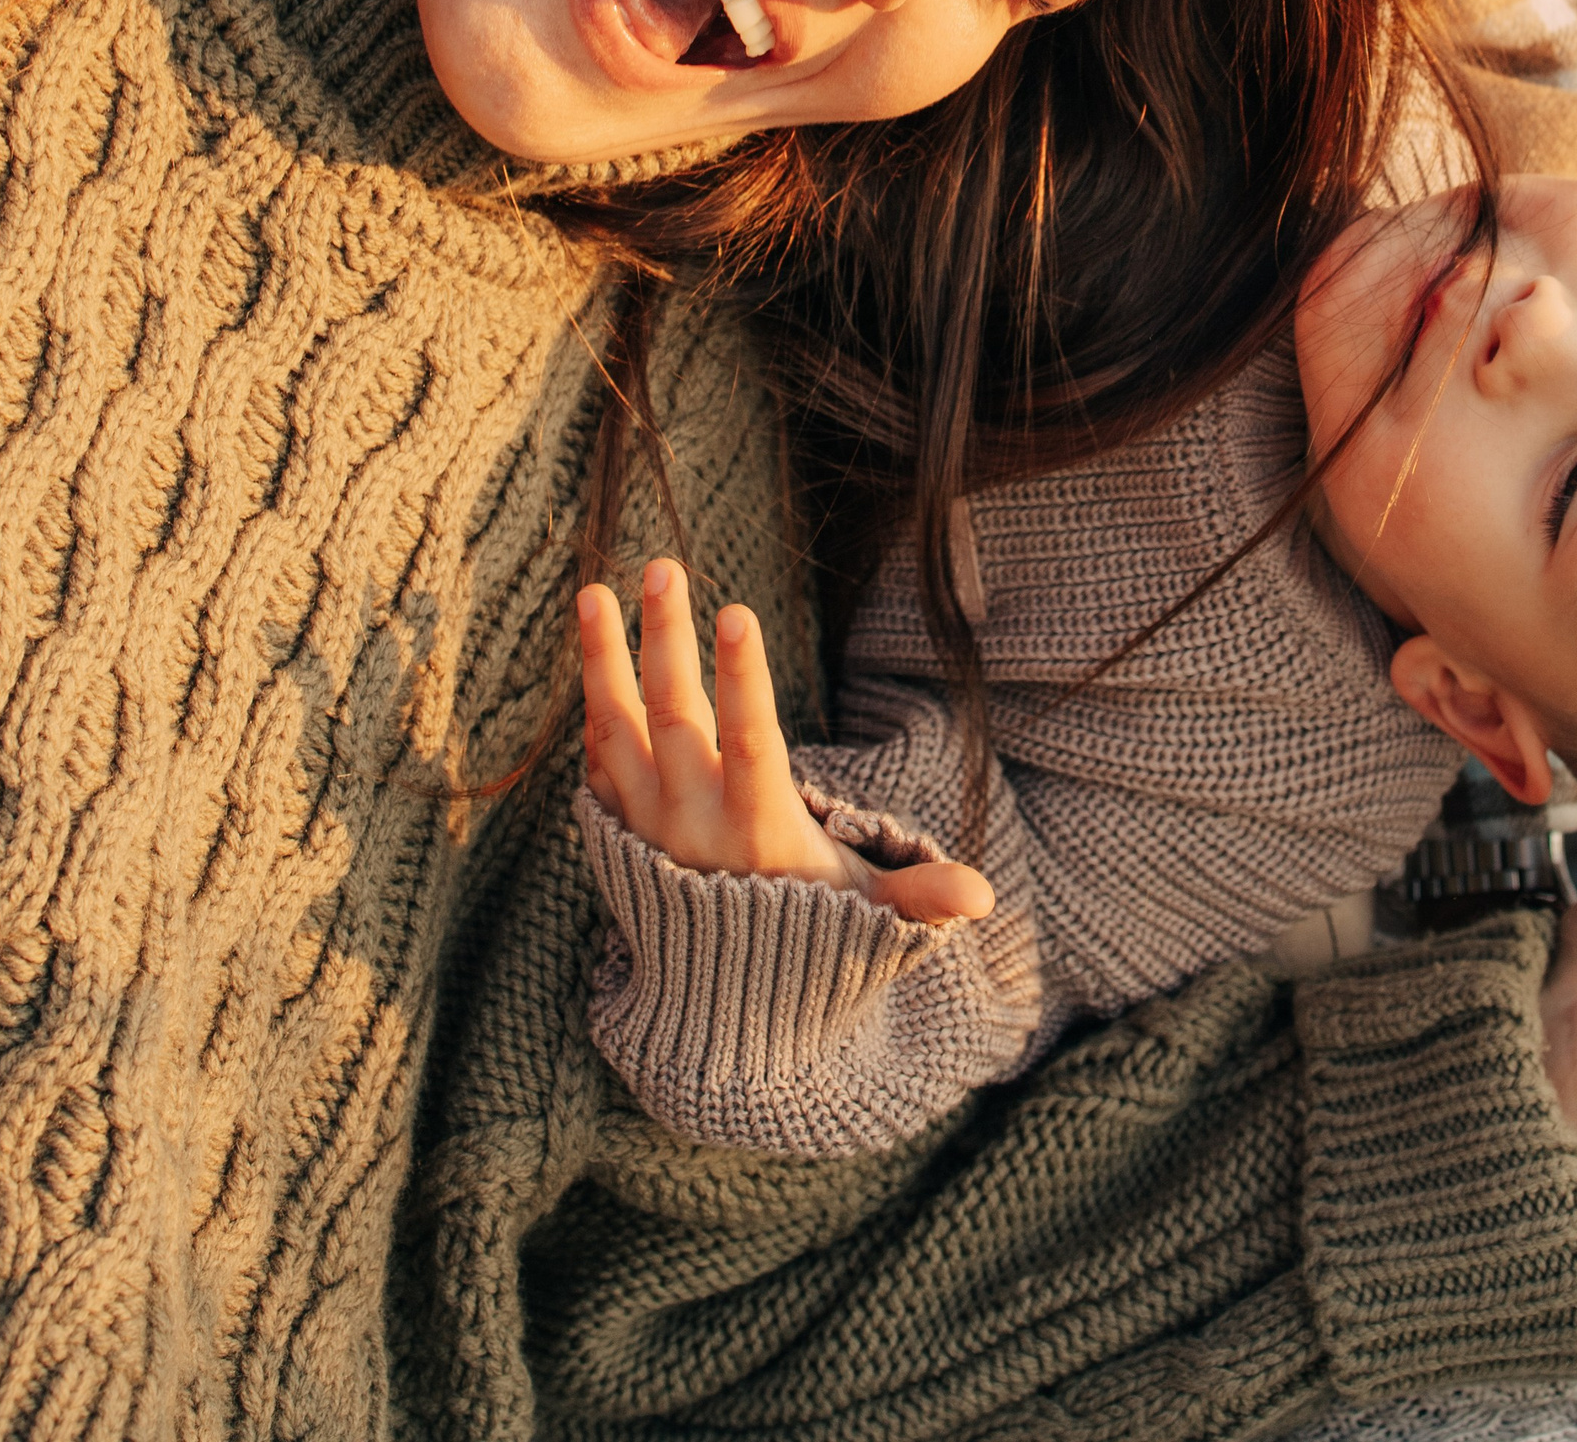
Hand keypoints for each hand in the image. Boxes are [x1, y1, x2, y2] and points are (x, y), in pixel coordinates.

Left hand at [579, 559, 994, 925]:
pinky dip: (592, 708)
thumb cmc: (810, 935)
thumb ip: (920, 899)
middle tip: (662, 568)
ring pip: (618, 732)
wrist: (721, 1007)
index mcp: (758, 834)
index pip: (749, 743)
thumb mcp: (869, 916)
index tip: (734, 612)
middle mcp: (692, 827)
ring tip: (594, 592)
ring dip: (603, 661)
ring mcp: (646, 829)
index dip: (742, 679)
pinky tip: (592, 652)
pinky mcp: (619, 833)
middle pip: (673, 720)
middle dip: (665, 642)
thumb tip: (985, 898)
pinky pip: (598, 761)